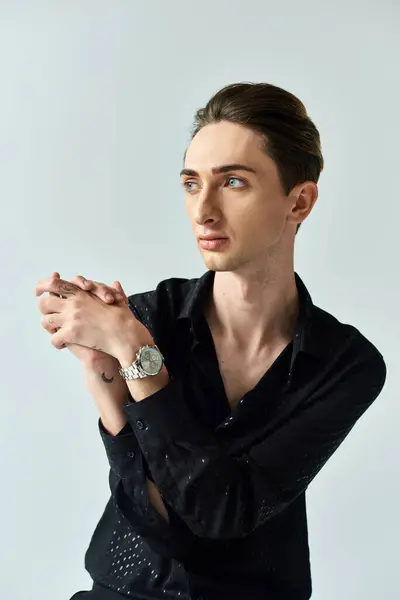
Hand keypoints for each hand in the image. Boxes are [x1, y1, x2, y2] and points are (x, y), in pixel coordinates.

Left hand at [35, 272, 151, 364]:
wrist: (126, 336)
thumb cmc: (125, 320)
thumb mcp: (119, 300)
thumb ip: (113, 291)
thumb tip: (115, 283)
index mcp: (82, 294)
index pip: (55, 284)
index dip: (43, 286)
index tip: (38, 292)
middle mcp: (73, 303)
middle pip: (44, 303)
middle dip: (44, 311)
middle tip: (51, 317)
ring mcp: (71, 318)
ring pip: (45, 321)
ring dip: (50, 328)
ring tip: (58, 333)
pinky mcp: (72, 333)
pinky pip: (54, 338)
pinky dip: (57, 343)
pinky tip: (63, 345)